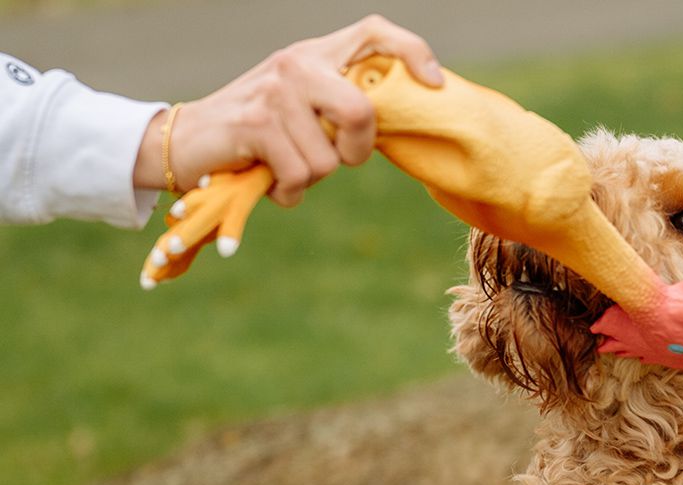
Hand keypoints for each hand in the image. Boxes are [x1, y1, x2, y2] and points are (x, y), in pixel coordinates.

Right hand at [132, 14, 442, 205]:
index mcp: (314, 56)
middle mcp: (297, 64)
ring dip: (307, 179)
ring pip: (327, 160)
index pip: (373, 33)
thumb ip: (339, 110)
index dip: (411, 51)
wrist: (187, 145)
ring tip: (282, 167)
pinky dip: (287, 192)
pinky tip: (268, 180)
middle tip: (334, 159)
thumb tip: (389, 125)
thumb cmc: (256, 138)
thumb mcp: (301, 112)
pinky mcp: (256, 123)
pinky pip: (299, 175)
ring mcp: (276, 91)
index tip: (435, 84)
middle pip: (361, 111)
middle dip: (354, 152)